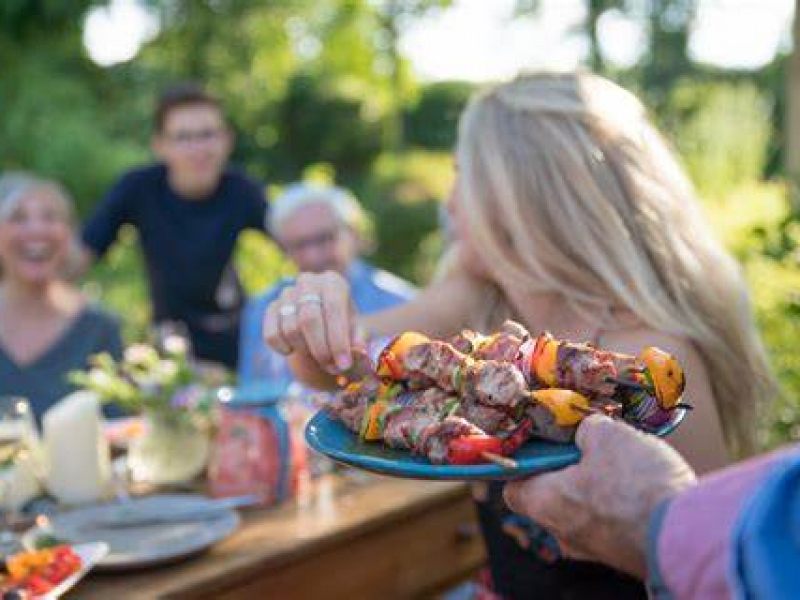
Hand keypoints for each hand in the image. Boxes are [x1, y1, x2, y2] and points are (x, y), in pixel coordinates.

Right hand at [263, 271, 355, 374]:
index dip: (338, 339)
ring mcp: (287, 293)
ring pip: (291, 329)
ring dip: (306, 350)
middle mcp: (308, 282)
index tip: (344, 364)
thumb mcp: (356, 331)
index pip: (333, 308)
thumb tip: (359, 350)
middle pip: (309, 319)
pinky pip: (271, 335)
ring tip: (318, 356)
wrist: (322, 323)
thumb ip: (359, 339)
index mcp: (333, 282)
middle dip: (321, 349)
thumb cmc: (343, 326)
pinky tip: (295, 351)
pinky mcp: (272, 308)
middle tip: (332, 368)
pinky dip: (283, 348)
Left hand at [504, 415, 696, 578]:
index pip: (514, 487)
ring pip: (584, 509)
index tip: (541, 442)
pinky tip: (641, 481)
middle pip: (551, 496)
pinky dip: (620, 502)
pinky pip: (611, 521)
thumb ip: (587, 429)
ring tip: (621, 459)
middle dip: (567, 468)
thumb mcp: (607, 435)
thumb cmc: (637, 485)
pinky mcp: (624, 553)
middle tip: (587, 444)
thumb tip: (587, 431)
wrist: (690, 534)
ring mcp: (594, 548)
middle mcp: (563, 533)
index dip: (525, 462)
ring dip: (598, 484)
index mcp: (544, 505)